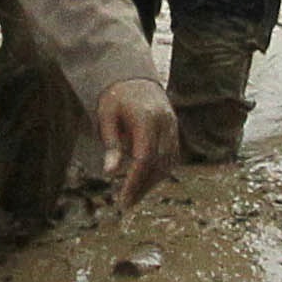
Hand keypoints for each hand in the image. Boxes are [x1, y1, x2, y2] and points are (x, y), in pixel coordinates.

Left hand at [95, 78, 181, 210]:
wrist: (135, 78)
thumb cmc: (116, 97)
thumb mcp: (106, 116)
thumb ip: (111, 143)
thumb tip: (110, 172)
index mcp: (148, 119)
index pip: (145, 158)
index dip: (135, 181)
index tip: (123, 198)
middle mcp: (166, 124)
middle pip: (158, 164)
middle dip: (143, 186)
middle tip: (126, 204)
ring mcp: (173, 128)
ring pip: (168, 163)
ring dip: (152, 182)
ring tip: (133, 197)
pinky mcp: (175, 132)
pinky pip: (171, 158)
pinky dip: (160, 172)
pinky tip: (145, 183)